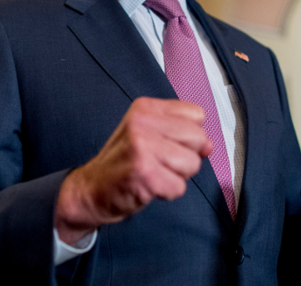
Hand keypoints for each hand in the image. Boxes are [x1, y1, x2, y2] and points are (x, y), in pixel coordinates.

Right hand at [54, 97, 211, 244]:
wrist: (91, 189)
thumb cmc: (123, 162)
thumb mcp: (149, 135)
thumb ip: (181, 134)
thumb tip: (209, 145)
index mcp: (145, 107)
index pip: (197, 115)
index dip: (188, 135)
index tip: (167, 144)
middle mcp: (142, 122)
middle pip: (199, 138)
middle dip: (186, 157)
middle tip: (159, 162)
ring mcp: (142, 147)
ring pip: (192, 164)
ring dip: (177, 176)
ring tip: (153, 173)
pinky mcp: (144, 173)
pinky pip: (179, 187)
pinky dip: (167, 192)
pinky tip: (148, 186)